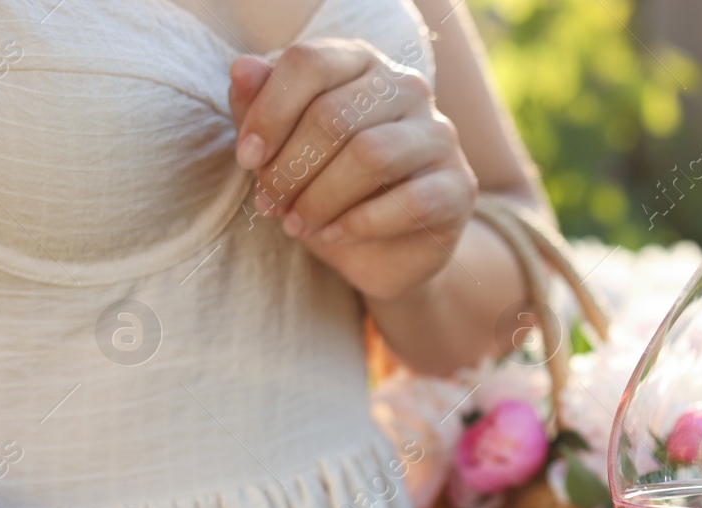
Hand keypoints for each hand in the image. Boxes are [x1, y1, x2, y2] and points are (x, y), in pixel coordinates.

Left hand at [228, 40, 476, 300]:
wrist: (383, 251)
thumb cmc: (328, 187)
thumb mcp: (283, 149)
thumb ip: (259, 106)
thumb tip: (242, 69)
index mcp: (361, 63)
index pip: (310, 63)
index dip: (269, 111)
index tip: (246, 158)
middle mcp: (407, 88)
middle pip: (335, 114)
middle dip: (291, 167)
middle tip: (270, 203)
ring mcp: (440, 135)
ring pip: (371, 156)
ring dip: (321, 198)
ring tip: (297, 224)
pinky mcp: (459, 186)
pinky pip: (410, 202)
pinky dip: (360, 223)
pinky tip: (334, 235)